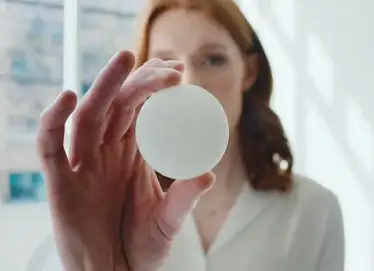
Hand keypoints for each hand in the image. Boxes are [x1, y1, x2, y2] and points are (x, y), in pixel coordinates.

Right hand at [36, 51, 214, 270]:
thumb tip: (208, 174)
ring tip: (127, 58)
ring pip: (88, 116)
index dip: (156, 86)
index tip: (180, 72)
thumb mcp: (167, 221)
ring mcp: (82, 165)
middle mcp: (106, 152)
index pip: (141, 109)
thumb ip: (184, 199)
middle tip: (169, 67)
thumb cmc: (139, 247)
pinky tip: (67, 99)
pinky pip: (50, 146)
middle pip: (118, 104)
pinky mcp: (60, 183)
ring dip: (105, 86)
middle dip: (141, 80)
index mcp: (131, 153)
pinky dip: (52, 122)